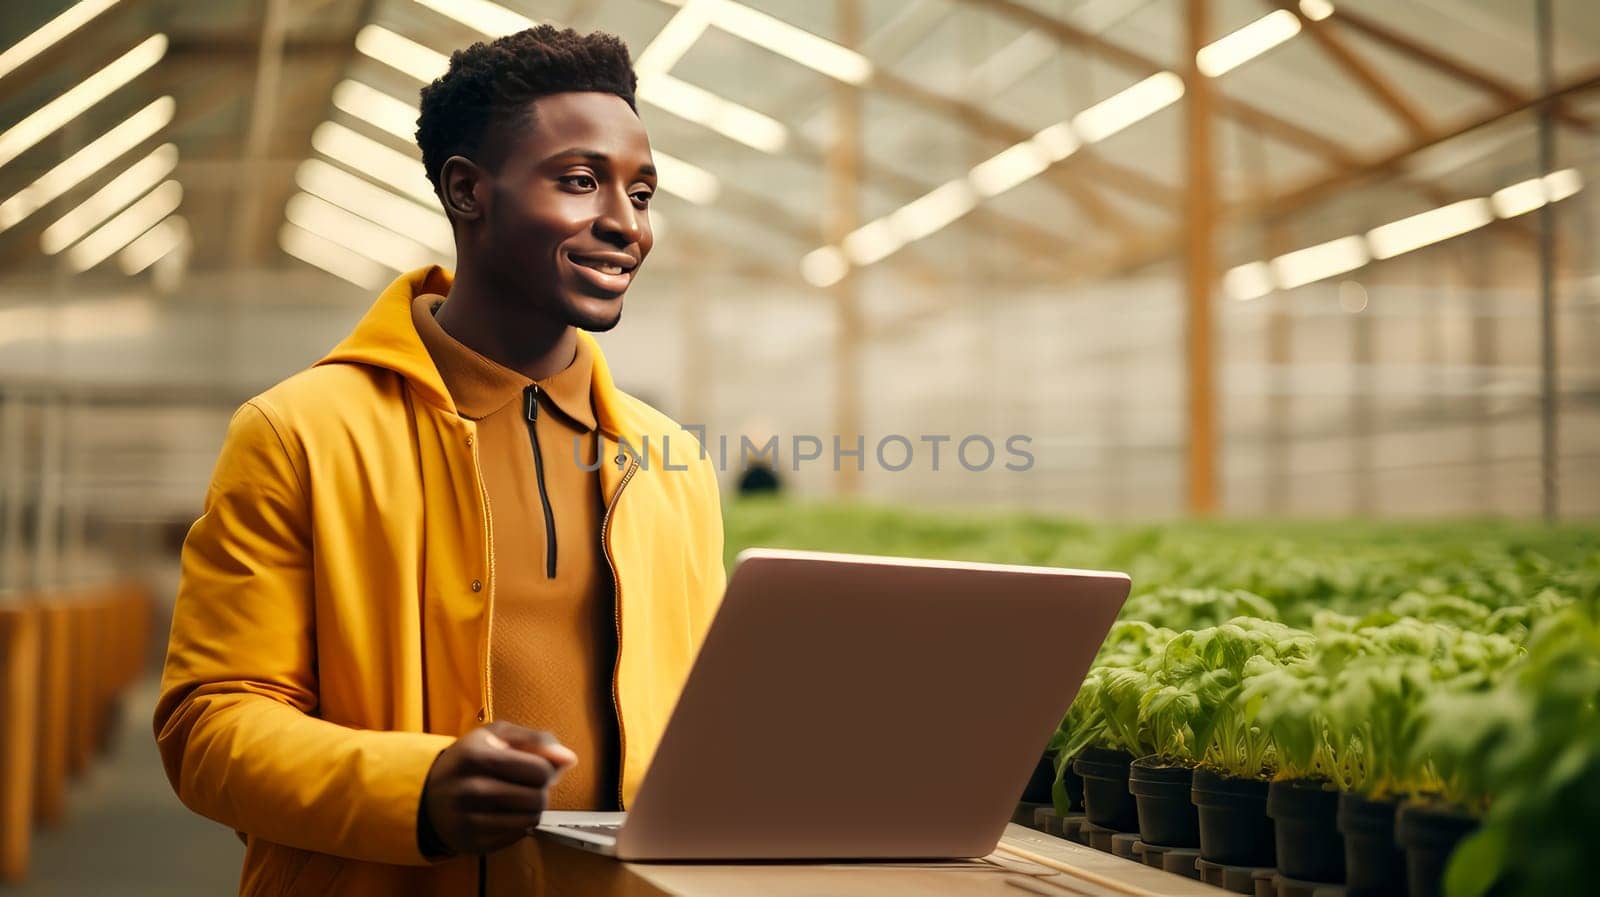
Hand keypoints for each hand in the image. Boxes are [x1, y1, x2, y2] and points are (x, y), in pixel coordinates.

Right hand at [419, 721, 578, 855]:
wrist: (428, 794)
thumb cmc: (469, 760)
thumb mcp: (496, 736)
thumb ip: (536, 740)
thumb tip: (569, 759)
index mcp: (476, 756)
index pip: (539, 770)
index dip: (545, 768)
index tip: (533, 767)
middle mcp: (470, 790)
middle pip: (538, 798)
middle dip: (540, 790)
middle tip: (525, 784)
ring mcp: (469, 820)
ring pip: (531, 820)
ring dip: (531, 809)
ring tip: (515, 798)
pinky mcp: (472, 843)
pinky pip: (517, 836)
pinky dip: (518, 825)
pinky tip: (503, 813)